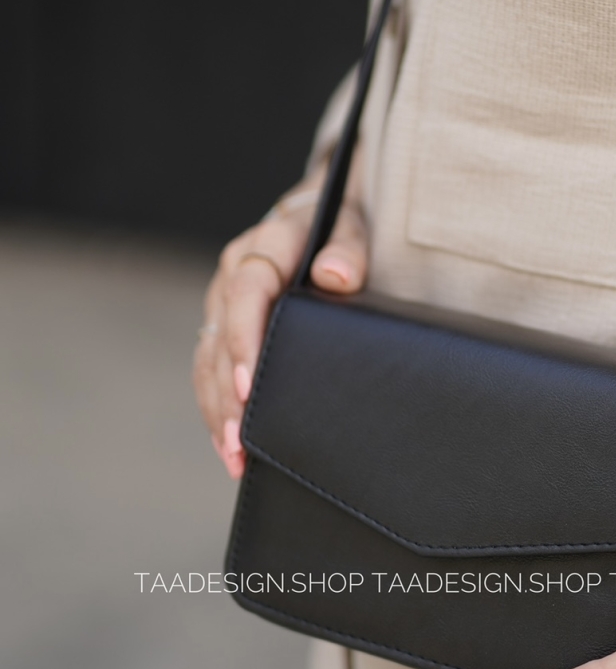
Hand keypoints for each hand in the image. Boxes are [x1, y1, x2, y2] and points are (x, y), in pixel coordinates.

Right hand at [192, 147, 369, 477]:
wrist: (325, 210)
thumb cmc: (343, 220)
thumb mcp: (353, 224)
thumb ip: (348, 248)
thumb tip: (336, 275)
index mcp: (266, 243)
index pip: (247, 291)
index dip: (246, 340)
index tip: (252, 386)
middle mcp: (235, 273)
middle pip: (220, 339)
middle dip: (229, 396)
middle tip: (241, 444)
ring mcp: (225, 301)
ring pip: (209, 361)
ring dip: (218, 411)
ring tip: (234, 458)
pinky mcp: (227, 324)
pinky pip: (212, 369)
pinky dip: (218, 407)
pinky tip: (229, 444)